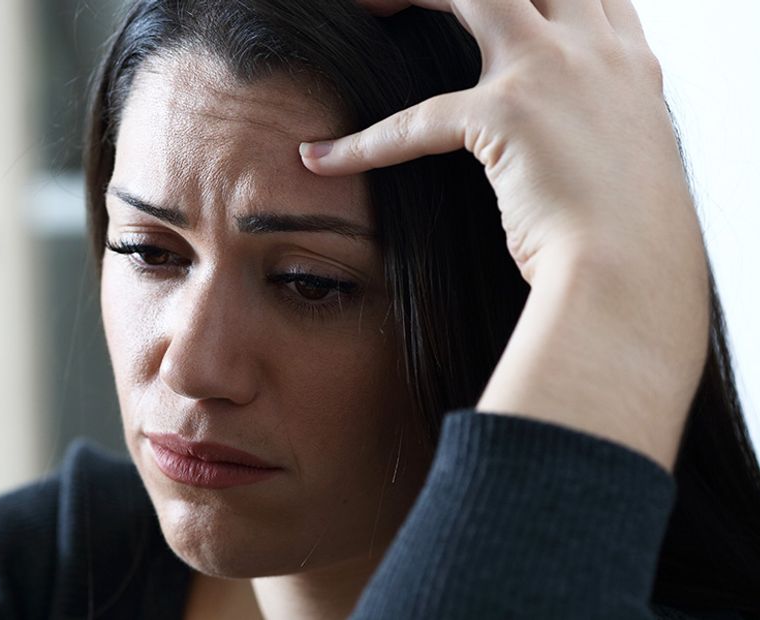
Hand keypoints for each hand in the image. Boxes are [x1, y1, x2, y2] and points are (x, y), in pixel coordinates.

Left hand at [302, 0, 708, 469]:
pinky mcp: (509, 114)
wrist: (635, 282)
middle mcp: (599, 54)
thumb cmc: (629, 252)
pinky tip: (320, 158)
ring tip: (363, 8)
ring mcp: (557, 73)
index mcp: (630, 67)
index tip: (496, 7)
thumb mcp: (624, 176)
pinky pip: (415, 119)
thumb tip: (552, 162)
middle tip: (404, 3)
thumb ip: (588, 143)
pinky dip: (360, 143)